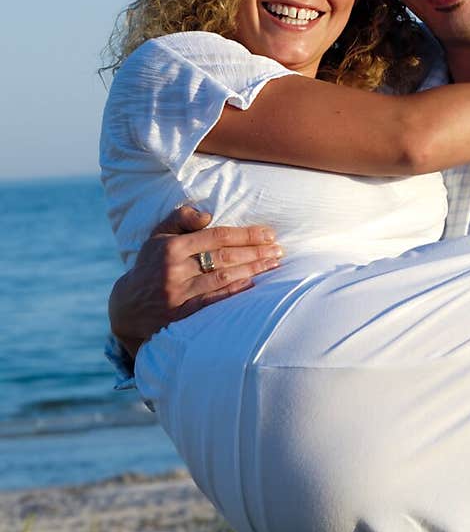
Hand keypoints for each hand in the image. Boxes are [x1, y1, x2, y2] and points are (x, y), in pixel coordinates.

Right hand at [108, 204, 281, 359]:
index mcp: (171, 247)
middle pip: (224, 257)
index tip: (268, 233)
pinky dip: (234, 292)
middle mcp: (174, 270)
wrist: (128, 307)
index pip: (217, 236)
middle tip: (278, 249)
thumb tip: (207, 215)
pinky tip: (253, 284)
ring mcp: (177, 294)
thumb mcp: (159, 235)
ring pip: (222, 278)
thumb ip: (181, 218)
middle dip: (255, 252)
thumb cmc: (151, 264)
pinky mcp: (180, 316)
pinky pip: (213, 302)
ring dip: (252, 270)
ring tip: (273, 264)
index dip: (246, 234)